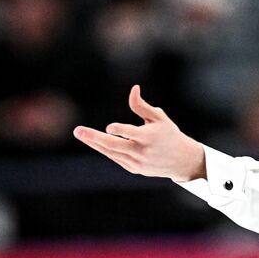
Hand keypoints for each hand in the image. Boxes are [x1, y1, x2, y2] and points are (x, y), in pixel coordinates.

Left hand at [73, 85, 205, 181]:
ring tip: (80, 133)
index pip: (131, 134)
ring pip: (111, 152)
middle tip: (77, 130)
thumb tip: (133, 89)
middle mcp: (141, 151)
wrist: (181, 161)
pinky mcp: (133, 168)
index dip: (120, 130)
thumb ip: (142, 105)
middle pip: (114, 145)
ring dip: (94, 143)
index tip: (109, 127)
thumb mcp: (159, 118)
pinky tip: (93, 141)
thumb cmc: (169, 134)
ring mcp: (136, 162)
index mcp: (149, 137)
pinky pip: (115, 157)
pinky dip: (104, 149)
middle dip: (94, 138)